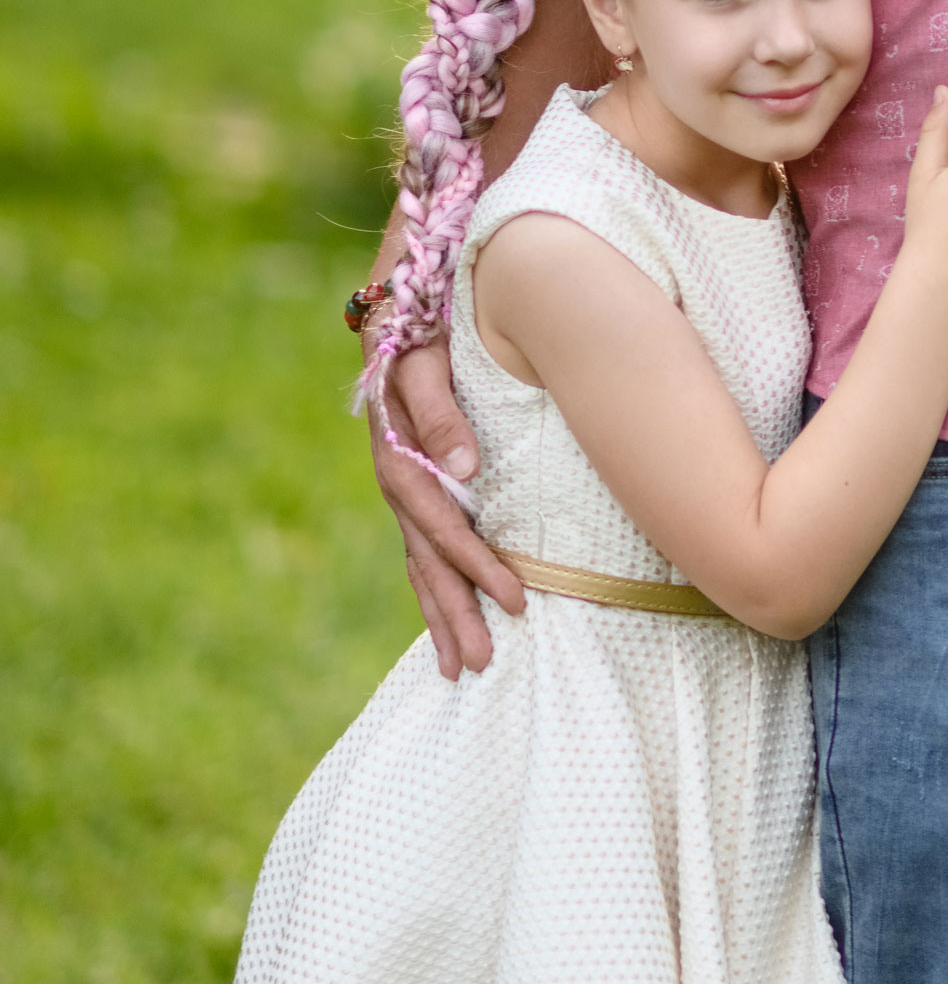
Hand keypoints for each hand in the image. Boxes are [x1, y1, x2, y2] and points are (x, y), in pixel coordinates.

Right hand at [362, 323, 524, 681]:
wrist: (395, 317)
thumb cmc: (419, 338)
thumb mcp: (425, 366)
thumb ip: (441, 413)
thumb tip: (464, 469)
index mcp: (401, 460)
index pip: (443, 528)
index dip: (478, 566)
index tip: (515, 602)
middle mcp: (398, 484)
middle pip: (428, 562)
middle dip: (456, 614)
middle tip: (481, 665)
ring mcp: (403, 493)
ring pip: (422, 566)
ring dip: (441, 615)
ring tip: (459, 667)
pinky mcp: (413, 491)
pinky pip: (421, 552)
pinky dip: (434, 589)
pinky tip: (445, 619)